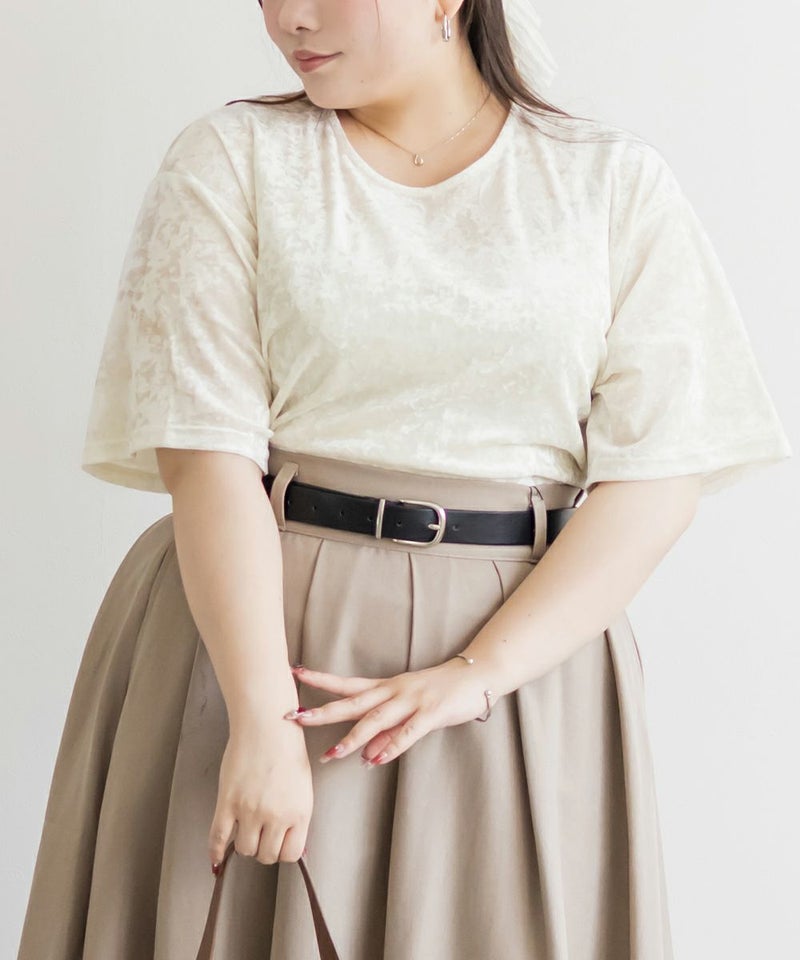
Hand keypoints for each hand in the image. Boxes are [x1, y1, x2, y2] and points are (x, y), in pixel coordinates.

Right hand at [208, 721, 312, 870]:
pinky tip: (216, 857)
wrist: (267, 726)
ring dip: (244, 845)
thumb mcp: (302, 786)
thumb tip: (290, 844)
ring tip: (246, 831)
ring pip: (244, 849)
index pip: (291, 854)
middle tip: (261, 837)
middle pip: (266, 855)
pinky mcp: (228, 802)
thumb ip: (296, 816)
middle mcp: (276, 816)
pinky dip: (215, 851)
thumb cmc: (287, 750)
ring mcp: (250, 810)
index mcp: (299, 812)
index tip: (278, 845)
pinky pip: (218, 837)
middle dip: (263, 849)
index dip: (283, 852)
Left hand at [284, 659, 494, 766]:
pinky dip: (391, 747)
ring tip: (331, 754)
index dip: (320, 680)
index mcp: (386, 687)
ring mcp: (412, 701)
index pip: (347, 684)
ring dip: (353, 738)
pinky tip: (375, 761)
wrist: (477, 676)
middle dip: (322, 711)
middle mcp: (394, 691)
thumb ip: (386, 731)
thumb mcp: (409, 709)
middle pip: (352, 702)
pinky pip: (408, 732)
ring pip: (376, 719)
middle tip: (294, 717)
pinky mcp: (432, 713)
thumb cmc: (441, 692)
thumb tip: (362, 755)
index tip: (294, 674)